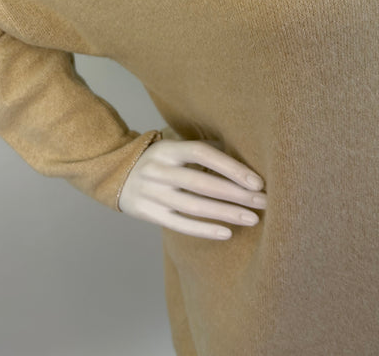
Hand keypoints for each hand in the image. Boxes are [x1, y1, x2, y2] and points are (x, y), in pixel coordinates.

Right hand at [118, 137, 266, 239]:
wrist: (114, 174)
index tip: (257, 181)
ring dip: (226, 213)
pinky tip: (226, 232)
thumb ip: (201, 151)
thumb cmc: (158, 159)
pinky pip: (180, 225)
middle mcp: (158, 170)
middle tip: (264, 202)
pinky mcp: (148, 214)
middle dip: (236, 193)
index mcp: (168, 149)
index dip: (231, 167)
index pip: (203, 154)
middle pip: (202, 183)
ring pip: (194, 206)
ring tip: (252, 219)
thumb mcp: (173, 147)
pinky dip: (204, 230)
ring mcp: (152, 194)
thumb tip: (242, 158)